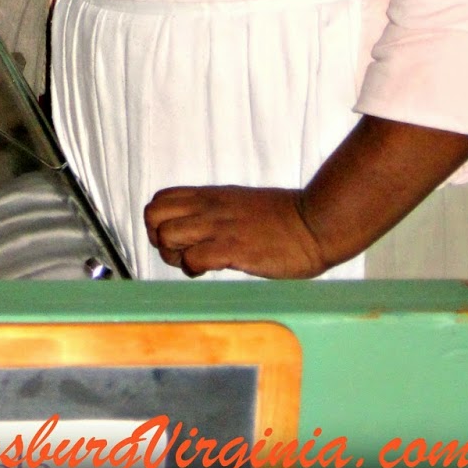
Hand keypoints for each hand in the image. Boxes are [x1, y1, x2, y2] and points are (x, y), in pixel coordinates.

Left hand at [143, 115, 467, 281]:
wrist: (315, 222)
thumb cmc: (282, 217)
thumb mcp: (241, 203)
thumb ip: (216, 211)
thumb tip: (199, 227)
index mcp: (210, 196)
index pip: (159, 200)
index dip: (158, 222)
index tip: (175, 239)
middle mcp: (208, 208)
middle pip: (152, 217)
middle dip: (159, 240)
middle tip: (181, 253)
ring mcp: (219, 227)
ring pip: (166, 238)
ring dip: (174, 257)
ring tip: (197, 263)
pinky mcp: (232, 249)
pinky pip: (193, 260)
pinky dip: (194, 269)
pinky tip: (212, 270)